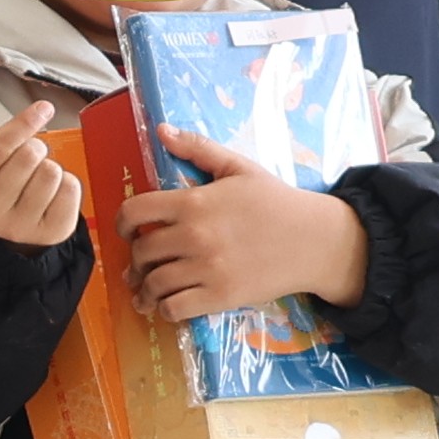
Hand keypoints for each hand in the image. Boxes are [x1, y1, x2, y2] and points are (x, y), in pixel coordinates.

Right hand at [0, 98, 89, 249]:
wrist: (2, 219)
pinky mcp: (48, 233)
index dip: (23, 124)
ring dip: (48, 166)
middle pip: (29, 156)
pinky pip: (70, 189)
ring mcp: (17, 227)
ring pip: (51, 172)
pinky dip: (65, 184)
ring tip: (35, 177)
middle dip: (32, 148)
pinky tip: (50, 192)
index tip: (43, 108)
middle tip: (25, 157)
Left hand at [112, 131, 368, 322]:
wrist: (315, 240)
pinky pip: (175, 308)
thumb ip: (198, 149)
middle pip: (141, 252)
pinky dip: (165, 309)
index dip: (122, 223)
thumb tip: (161, 130)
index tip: (127, 231)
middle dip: (136, 260)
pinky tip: (167, 304)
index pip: (134, 212)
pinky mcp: (221, 295)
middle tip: (140, 265)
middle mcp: (194, 235)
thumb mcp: (238, 167)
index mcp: (193, 201)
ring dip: (144, 290)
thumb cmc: (276, 201)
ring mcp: (207, 268)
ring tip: (144, 292)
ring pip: (153, 284)